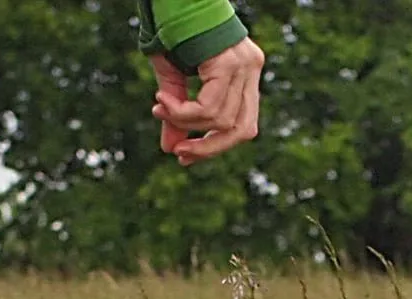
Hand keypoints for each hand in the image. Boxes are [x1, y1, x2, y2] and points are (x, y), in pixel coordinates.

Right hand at [150, 38, 264, 165]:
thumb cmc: (171, 33)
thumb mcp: (173, 80)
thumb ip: (178, 115)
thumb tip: (172, 150)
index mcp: (245, 73)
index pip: (243, 125)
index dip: (216, 146)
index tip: (184, 153)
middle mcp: (251, 69)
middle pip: (242, 130)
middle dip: (209, 148)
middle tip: (179, 153)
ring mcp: (245, 65)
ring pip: (222, 120)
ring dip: (186, 123)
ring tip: (160, 109)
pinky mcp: (230, 62)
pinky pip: (210, 106)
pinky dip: (184, 112)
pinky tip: (162, 101)